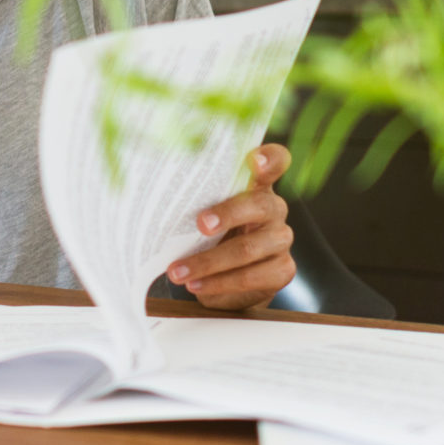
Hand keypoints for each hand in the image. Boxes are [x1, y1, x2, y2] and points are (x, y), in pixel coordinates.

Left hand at [165, 143, 296, 310]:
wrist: (225, 279)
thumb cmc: (210, 235)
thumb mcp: (203, 213)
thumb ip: (199, 201)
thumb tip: (161, 198)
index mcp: (256, 186)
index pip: (275, 161)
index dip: (269, 159)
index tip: (255, 160)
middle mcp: (274, 208)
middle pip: (259, 205)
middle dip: (227, 214)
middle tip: (199, 224)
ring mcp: (281, 239)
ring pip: (248, 248)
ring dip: (208, 262)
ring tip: (177, 272)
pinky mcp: (282, 269)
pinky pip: (252, 278)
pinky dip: (219, 284)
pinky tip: (197, 286)